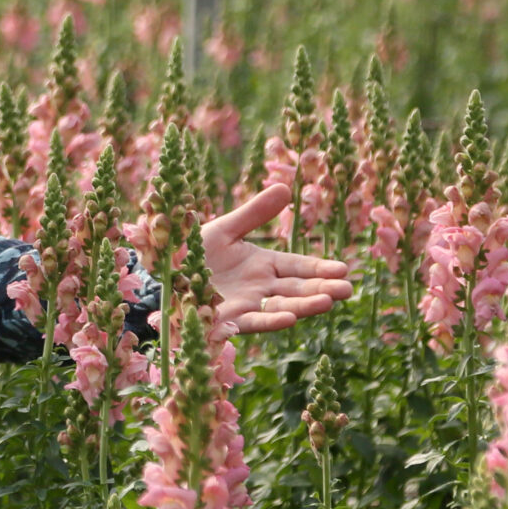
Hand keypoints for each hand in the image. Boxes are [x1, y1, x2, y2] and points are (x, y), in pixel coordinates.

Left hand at [200, 183, 353, 337]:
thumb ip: (255, 213)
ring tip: (328, 302)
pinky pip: (252, 320)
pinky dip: (270, 319)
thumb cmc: (191, 250)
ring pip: (281, 306)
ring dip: (304, 306)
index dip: (320, 269)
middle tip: (347, 290)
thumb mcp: (226, 228)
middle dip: (322, 290)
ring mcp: (245, 305)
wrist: (160, 271)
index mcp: (262, 265)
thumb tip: (285, 187)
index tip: (343, 269)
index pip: (298, 267)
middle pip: (296, 289)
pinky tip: (289, 318)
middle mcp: (259, 288)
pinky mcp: (227, 319)